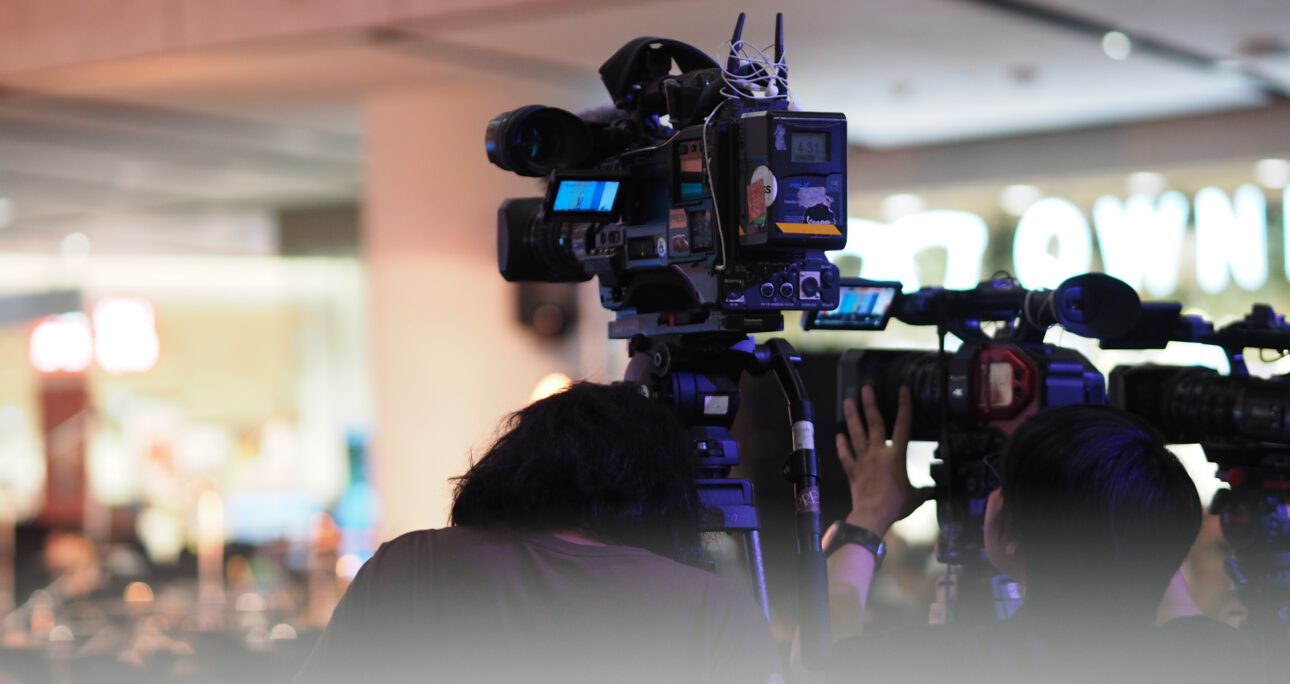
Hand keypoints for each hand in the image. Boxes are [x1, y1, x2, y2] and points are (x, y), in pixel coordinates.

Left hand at [835, 386, 924, 535]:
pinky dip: (841, 445)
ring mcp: (863, 460)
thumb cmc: (896, 505)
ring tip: (847, 401)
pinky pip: (845, 455)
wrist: (873, 515)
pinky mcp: (852, 470)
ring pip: (856, 434)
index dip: (904, 406)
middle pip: (874, 423)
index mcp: (896, 455)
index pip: (903, 426)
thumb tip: (934, 490)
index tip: (903, 389)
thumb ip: (924, 490)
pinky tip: (838, 435)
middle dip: (870, 404)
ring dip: (852, 417)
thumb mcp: (916, 497)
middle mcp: (878, 452)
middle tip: (865, 388)